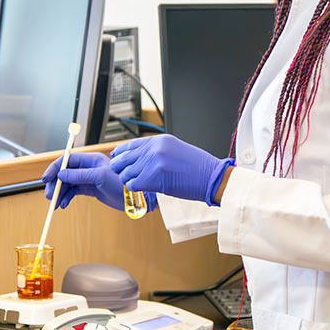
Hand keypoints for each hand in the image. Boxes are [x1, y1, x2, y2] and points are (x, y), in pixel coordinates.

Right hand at [41, 151, 155, 211]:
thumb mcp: (100, 178)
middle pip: (64, 173)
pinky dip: (66, 198)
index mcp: (91, 159)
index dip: (55, 168)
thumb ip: (80, 175)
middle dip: (55, 184)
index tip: (46, 178)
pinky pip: (73, 192)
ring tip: (55, 204)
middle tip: (49, 196)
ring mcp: (88, 178)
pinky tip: (64, 204)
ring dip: (59, 193)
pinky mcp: (90, 189)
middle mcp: (88, 167)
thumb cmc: (122, 184)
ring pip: (67, 184)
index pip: (67, 160)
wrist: (134, 198)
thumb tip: (62, 174)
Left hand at [109, 134, 232, 205]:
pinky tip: (142, 189)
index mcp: (159, 140)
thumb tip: (139, 159)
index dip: (120, 155)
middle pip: (123, 159)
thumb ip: (156, 151)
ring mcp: (152, 163)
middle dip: (120, 169)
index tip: (118, 161)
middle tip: (125, 176)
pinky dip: (134, 189)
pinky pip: (132, 185)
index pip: (128, 145)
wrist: (211, 177)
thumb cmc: (198, 167)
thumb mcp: (175, 150)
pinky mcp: (152, 178)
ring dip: (129, 181)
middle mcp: (153, 149)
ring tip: (138, 184)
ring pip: (125, 173)